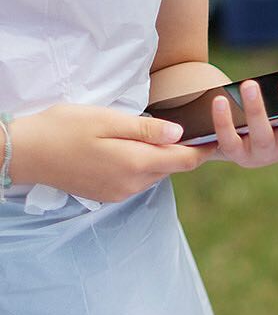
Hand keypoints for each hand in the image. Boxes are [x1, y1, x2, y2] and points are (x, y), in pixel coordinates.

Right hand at [9, 104, 208, 202]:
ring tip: (149, 137)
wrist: (25, 153)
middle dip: (180, 152)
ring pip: (154, 174)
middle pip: (170, 168)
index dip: (202, 150)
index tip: (216, 139)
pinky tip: (124, 150)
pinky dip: (139, 166)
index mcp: (137, 163)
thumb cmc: (62, 128)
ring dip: (157, 158)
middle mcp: (134, 184)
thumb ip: (145, 129)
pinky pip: (136, 181)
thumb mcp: (105, 119)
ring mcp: (121, 193)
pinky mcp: (110, 195)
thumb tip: (179, 134)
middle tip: (187, 131)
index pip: (184, 161)